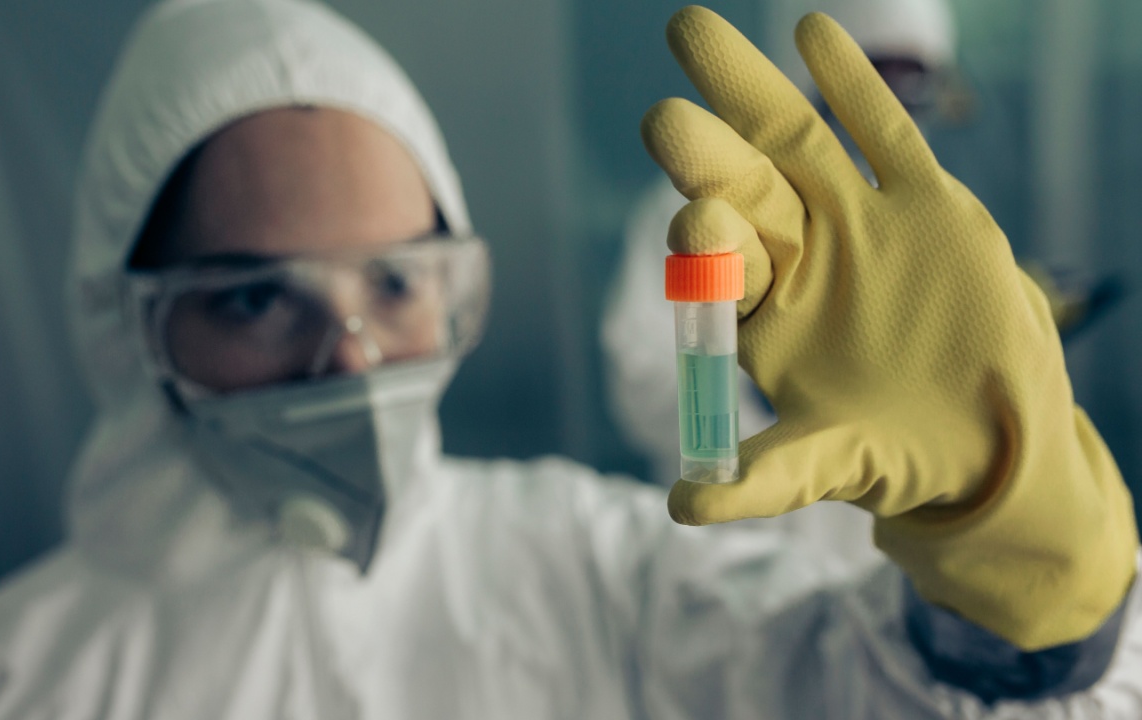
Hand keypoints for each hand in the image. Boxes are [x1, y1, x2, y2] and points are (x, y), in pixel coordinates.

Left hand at [642, 6, 1136, 650]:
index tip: (691, 226)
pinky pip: (884, 136)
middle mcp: (794, 256)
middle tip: (663, 122)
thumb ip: (764, 479)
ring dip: (750, 92)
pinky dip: (853, 87)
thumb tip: (681, 509)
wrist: (981, 436)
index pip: (720, 270)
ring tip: (693, 35)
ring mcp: (853, 222)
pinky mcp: (921, 204)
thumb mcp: (829, 467)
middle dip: (705, 159)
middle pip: (741, 195)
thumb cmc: (892, 452)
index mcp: (759, 315)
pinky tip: (814, 33)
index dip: (704, 248)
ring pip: (794, 146)